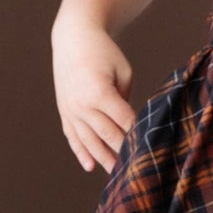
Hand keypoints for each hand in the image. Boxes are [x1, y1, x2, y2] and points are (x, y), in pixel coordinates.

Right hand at [51, 18, 137, 173]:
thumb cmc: (104, 52)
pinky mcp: (64, 111)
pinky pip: (72, 137)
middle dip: (123, 153)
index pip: (124, 121)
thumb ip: (125, 100)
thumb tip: (130, 126)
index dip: (137, 136)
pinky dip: (81, 153)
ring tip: (116, 176)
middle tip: (137, 171)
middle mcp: (83, 104)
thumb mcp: (123, 71)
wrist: (72, 37)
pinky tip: (89, 167)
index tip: (149, 150)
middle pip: (108, 135)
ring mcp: (71, 109)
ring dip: (103, 160)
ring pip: (89, 142)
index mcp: (100, 92)